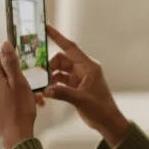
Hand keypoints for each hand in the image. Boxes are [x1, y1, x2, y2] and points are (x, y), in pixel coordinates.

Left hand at [0, 41, 37, 148]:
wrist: (15, 135)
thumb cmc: (20, 109)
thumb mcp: (20, 82)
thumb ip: (11, 62)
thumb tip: (4, 43)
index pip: (2, 56)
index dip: (15, 57)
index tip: (27, 61)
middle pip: (4, 70)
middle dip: (20, 75)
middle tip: (34, 85)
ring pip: (5, 83)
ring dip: (20, 86)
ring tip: (34, 97)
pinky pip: (3, 94)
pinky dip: (15, 95)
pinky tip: (26, 103)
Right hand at [43, 24, 129, 146]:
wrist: (107, 121)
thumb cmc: (100, 109)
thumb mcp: (81, 100)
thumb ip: (63, 93)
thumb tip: (46, 90)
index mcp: (89, 66)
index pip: (70, 47)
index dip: (58, 37)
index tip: (46, 27)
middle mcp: (84, 69)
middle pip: (62, 59)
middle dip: (50, 65)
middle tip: (40, 75)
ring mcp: (80, 77)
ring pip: (60, 69)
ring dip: (50, 76)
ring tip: (43, 85)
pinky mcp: (76, 85)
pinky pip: (61, 79)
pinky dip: (54, 84)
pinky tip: (48, 91)